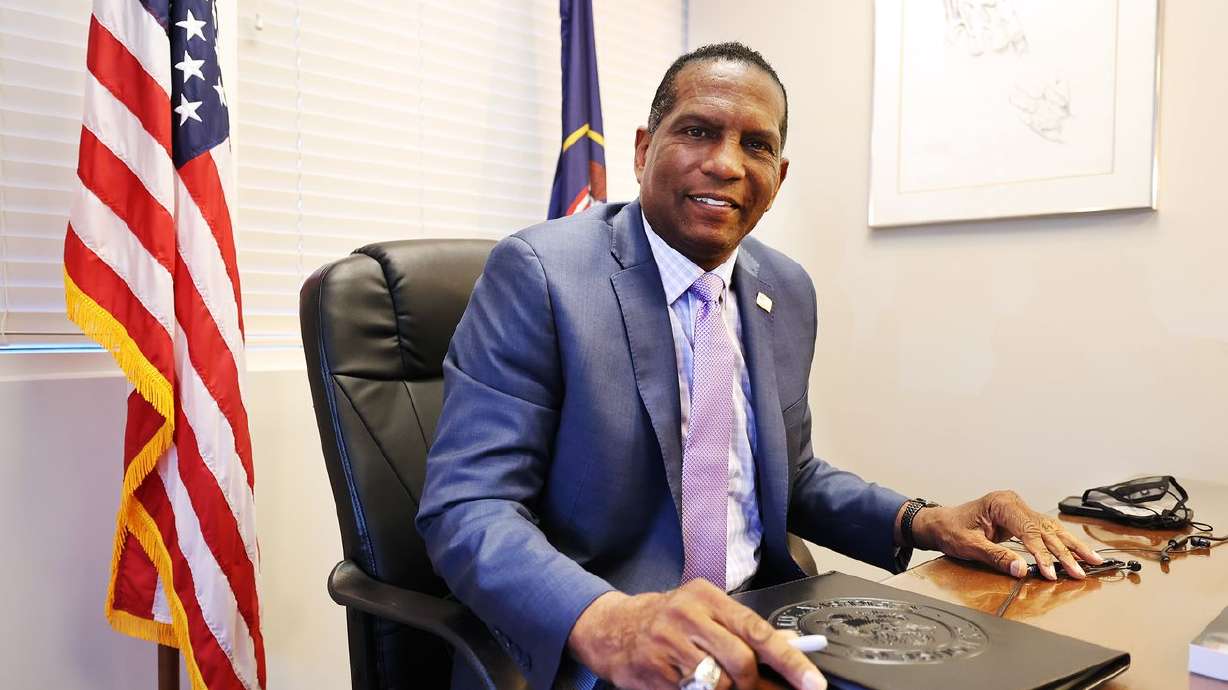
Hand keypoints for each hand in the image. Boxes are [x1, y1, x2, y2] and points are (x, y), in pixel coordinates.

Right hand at [567, 579, 825, 689]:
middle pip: (741, 661)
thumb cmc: (667, 621)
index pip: (758, 631)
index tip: (813, 683)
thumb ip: (742, 630)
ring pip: (718, 683)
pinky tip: (684, 681)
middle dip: (753, 684)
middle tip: (752, 688)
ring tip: (710, 680)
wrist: (610, 627)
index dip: (789, 661)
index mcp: (707, 597)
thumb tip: (792, 654)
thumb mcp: (704, 613)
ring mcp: (667, 643)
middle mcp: (687, 615)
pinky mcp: (651, 670)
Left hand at [908, 490, 1104, 580]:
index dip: (1043, 554)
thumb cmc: (950, 530)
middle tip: (1083, 570)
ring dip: (1072, 546)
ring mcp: (1018, 509)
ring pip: (1051, 528)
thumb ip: (995, 556)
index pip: (1029, 531)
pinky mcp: (1020, 518)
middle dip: (1066, 552)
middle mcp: (1013, 503)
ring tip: (1094, 560)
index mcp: (1001, 504)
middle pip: (1046, 529)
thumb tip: (1020, 569)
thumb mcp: (968, 545)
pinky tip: (1078, 552)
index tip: (1053, 572)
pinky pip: (1045, 530)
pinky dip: (1062, 543)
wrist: (939, 523)